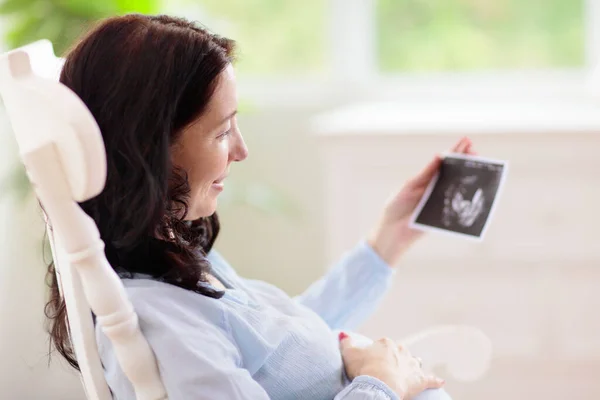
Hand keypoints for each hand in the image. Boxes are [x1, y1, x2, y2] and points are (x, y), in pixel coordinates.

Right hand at [339, 333, 443, 399]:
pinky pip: (430, 379)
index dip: (377, 353)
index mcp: (385, 343)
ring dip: (414, 365)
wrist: (380, 384)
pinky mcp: (420, 380)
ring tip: (411, 369)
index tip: (372, 360)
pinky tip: (440, 382)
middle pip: (400, 352)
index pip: (382, 344)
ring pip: (415, 362)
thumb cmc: (364, 368)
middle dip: (396, 358)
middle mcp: (401, 351)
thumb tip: (343, 334)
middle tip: (389, 367)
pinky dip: (435, 381)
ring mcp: (412, 365)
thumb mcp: (349, 353)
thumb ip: (346, 342)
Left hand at [367, 137, 476, 265]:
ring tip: (477, 164)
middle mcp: (434, 187)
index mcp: (425, 178)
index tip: (466, 141)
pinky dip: (466, 198)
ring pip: (457, 186)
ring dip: (467, 176)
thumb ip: (424, 173)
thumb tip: (439, 155)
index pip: (442, 161)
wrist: (391, 231)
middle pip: (453, 171)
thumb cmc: (395, 206)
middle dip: (465, 160)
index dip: (455, 151)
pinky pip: (457, 205)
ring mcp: (440, 200)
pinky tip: (475, 188)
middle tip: (475, 150)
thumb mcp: (408, 187)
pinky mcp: (443, 214)